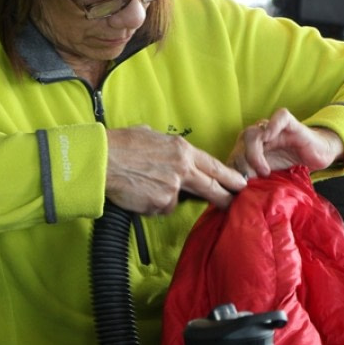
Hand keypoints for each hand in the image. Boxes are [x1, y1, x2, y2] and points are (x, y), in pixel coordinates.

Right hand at [106, 126, 247, 213]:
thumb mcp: (151, 136)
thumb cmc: (121, 145)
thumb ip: (168, 148)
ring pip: (178, 200)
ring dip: (166, 197)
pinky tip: (137, 192)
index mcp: (182, 150)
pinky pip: (160, 208)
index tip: (241, 183)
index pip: (214, 166)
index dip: (230, 177)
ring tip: (146, 184)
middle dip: (225, 197)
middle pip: (212, 187)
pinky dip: (151, 205)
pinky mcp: (160, 203)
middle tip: (234, 203)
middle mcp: (182, 169)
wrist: (102, 159)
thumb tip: (171, 154)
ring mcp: (172, 188)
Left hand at [227, 108, 343, 178]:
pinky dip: (273, 125)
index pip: (234, 154)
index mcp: (249, 146)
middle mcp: (258, 134)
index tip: (237, 188)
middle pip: (240, 143)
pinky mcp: (289, 123)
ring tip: (264, 171)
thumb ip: (252, 180)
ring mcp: (272, 127)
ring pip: (253, 133)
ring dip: (254, 153)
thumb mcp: (269, 176)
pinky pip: (279, 117)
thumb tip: (234, 196)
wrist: (317, 154)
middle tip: (249, 182)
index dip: (233, 170)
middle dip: (241, 163)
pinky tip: (270, 137)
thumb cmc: (291, 165)